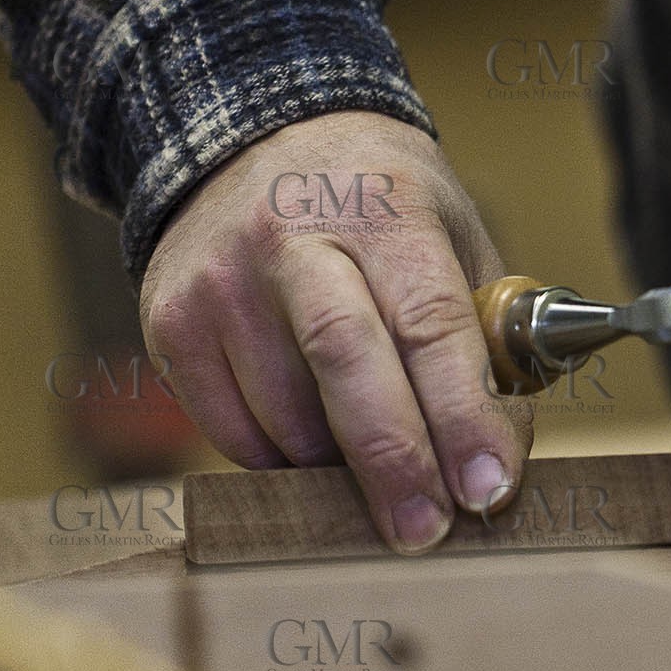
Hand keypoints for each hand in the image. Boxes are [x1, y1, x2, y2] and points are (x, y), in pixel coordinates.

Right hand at [139, 110, 527, 553]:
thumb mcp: (456, 239)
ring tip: (379, 462)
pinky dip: (285, 460)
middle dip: (394, 463)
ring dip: (340, 468)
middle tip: (426, 533)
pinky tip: (316, 439)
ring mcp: (221, 281)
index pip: (431, 323)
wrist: (255, 138)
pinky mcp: (170, 323)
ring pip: (285, 415)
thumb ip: (486, 340)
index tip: (490, 486)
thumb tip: (500, 457)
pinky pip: (233, 433)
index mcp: (385, 211)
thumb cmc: (382, 208)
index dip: (463, 413)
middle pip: (345, 363)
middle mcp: (293, 238)